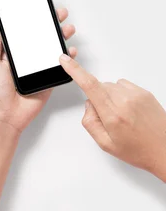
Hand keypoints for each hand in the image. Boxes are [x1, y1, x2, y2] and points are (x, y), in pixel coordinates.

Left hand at [0, 8, 76, 131]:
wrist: (5, 115)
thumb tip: (1, 27)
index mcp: (10, 53)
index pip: (22, 32)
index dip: (31, 21)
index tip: (39, 8)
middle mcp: (24, 59)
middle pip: (40, 37)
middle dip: (50, 24)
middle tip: (58, 13)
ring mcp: (37, 68)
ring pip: (52, 48)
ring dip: (61, 37)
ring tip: (67, 28)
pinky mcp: (47, 79)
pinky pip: (60, 65)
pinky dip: (67, 57)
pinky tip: (69, 49)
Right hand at [59, 55, 165, 181]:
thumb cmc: (140, 150)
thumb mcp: (106, 144)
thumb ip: (90, 122)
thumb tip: (88, 105)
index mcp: (113, 115)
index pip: (89, 85)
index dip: (74, 70)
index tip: (65, 60)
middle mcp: (125, 101)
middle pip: (99, 87)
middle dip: (97, 98)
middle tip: (108, 118)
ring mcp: (137, 95)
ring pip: (110, 86)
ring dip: (110, 97)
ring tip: (122, 115)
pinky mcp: (145, 92)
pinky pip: (123, 86)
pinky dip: (121, 95)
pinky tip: (129, 110)